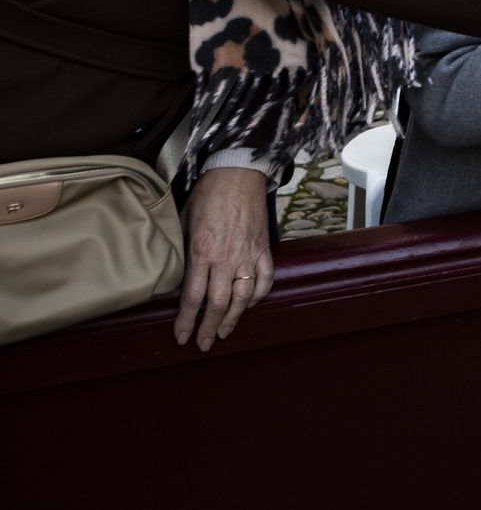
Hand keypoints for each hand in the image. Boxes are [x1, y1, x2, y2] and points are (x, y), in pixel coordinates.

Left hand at [174, 167, 272, 351]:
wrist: (237, 175)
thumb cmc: (207, 195)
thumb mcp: (184, 223)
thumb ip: (184, 252)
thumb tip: (177, 277)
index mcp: (201, 252)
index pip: (192, 298)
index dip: (186, 322)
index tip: (182, 337)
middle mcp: (226, 258)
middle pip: (217, 304)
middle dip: (208, 328)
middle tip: (203, 344)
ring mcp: (248, 255)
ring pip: (243, 298)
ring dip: (233, 319)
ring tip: (224, 332)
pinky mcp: (263, 249)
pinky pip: (264, 280)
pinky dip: (258, 296)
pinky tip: (249, 305)